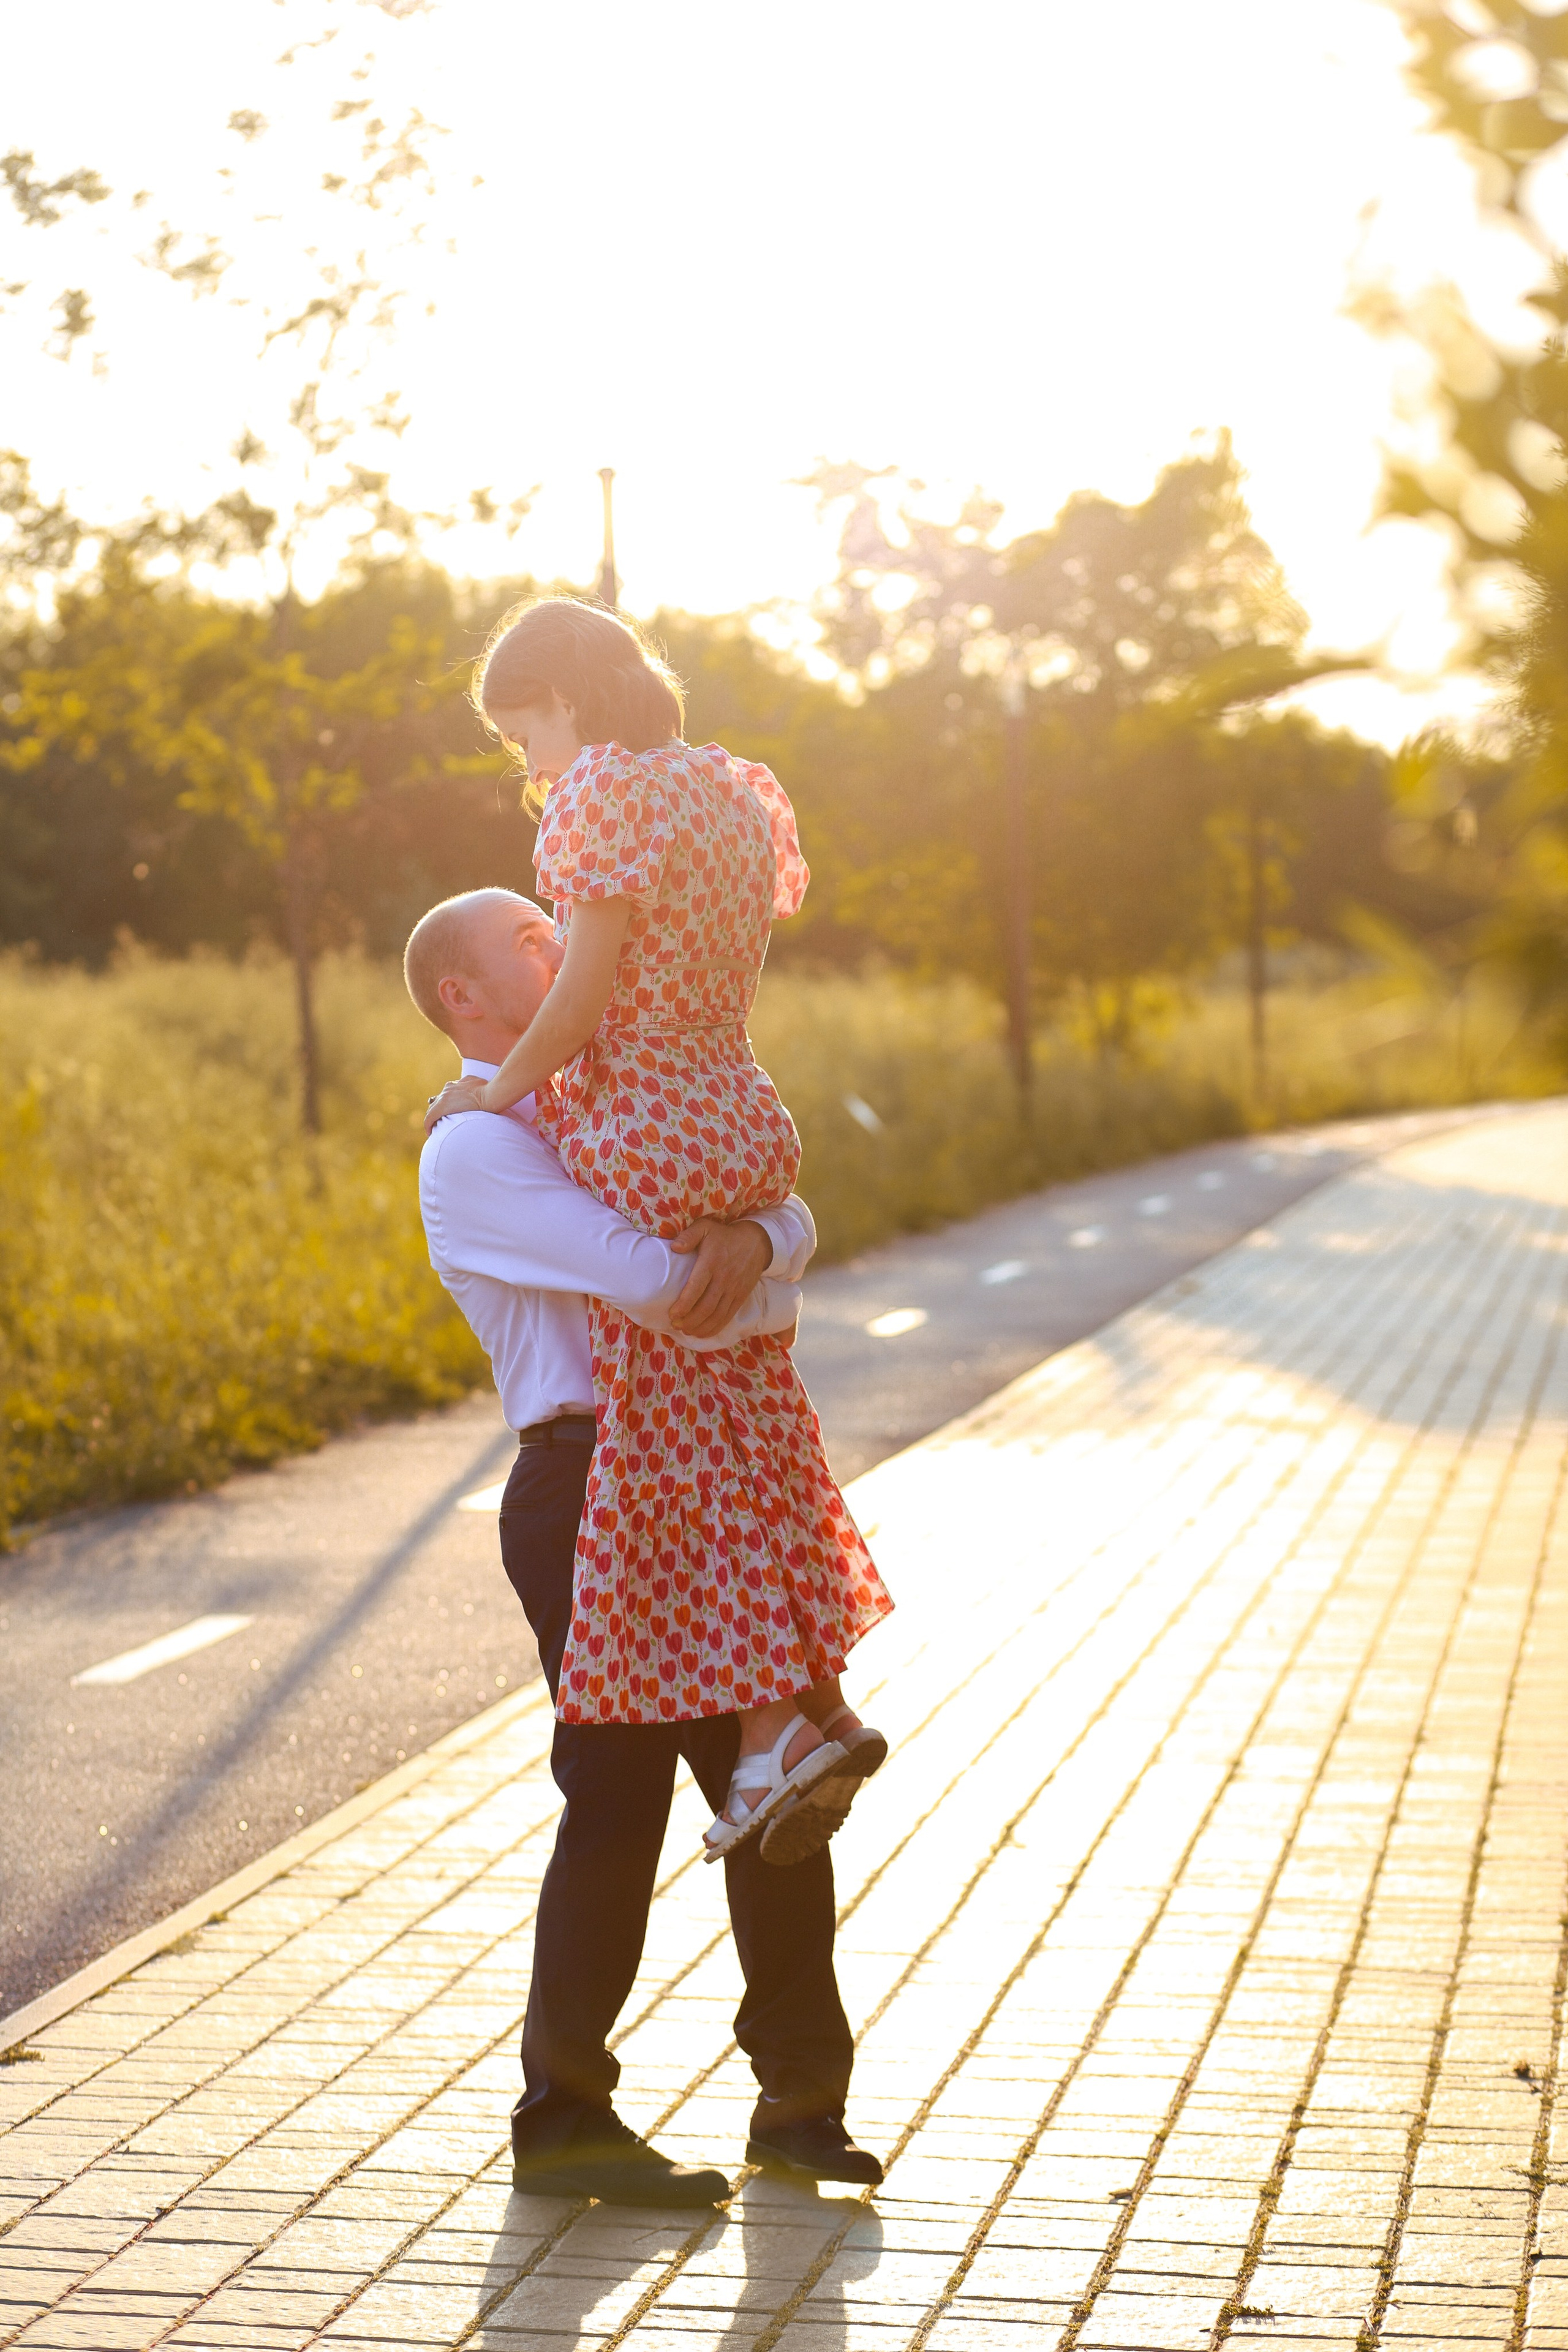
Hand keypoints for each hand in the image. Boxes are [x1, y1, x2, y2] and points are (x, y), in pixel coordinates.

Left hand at [423, 1075, 490, 1134]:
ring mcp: (443, 1098)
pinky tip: (429, 1132)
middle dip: (435, 1112)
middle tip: (437, 1123)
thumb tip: (468, 1087)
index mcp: (453, 1085)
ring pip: (431, 1110)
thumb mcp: (475, 1082)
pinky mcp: (441, 1107)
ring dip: (432, 1119)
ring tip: (433, 1129)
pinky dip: (428, 1124)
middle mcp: (446, 1090)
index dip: (443, 1106)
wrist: (489, 1095)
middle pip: (435, 1103)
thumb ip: (468, 1083)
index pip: (443, 1097)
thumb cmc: (487, 1089)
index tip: (445, 1114)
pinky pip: (430, 1117)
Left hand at [668, 1216, 770, 1338]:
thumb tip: (674, 1247)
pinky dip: (715, 1328)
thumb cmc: (724, 1236)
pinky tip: (702, 1332)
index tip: (672, 1314)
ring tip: (686, 1331)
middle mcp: (723, 1278)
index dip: (683, 1304)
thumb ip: (688, 1236)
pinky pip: (727, 1316)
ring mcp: (734, 1289)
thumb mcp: (705, 1228)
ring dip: (700, 1327)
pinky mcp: (741, 1297)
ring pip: (717, 1315)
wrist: (756, 1242)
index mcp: (711, 1262)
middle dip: (689, 1320)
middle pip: (706, 1307)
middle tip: (676, 1324)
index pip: (696, 1288)